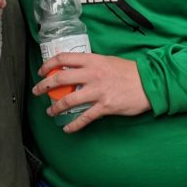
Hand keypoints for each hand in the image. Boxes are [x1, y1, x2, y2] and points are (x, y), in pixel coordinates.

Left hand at [32, 53, 151, 132]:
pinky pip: (85, 117)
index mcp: (93, 60)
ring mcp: (98, 91)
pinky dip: (74, 124)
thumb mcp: (108, 61)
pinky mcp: (105, 106)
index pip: (64, 58)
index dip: (49, 64)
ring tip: (49, 111)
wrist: (150, 83)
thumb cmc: (130, 71)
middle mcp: (92, 74)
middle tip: (37, 91)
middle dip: (44, 86)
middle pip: (60, 78)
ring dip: (55, 107)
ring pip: (69, 100)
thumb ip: (92, 65)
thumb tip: (76, 70)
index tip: (41, 71)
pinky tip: (67, 128)